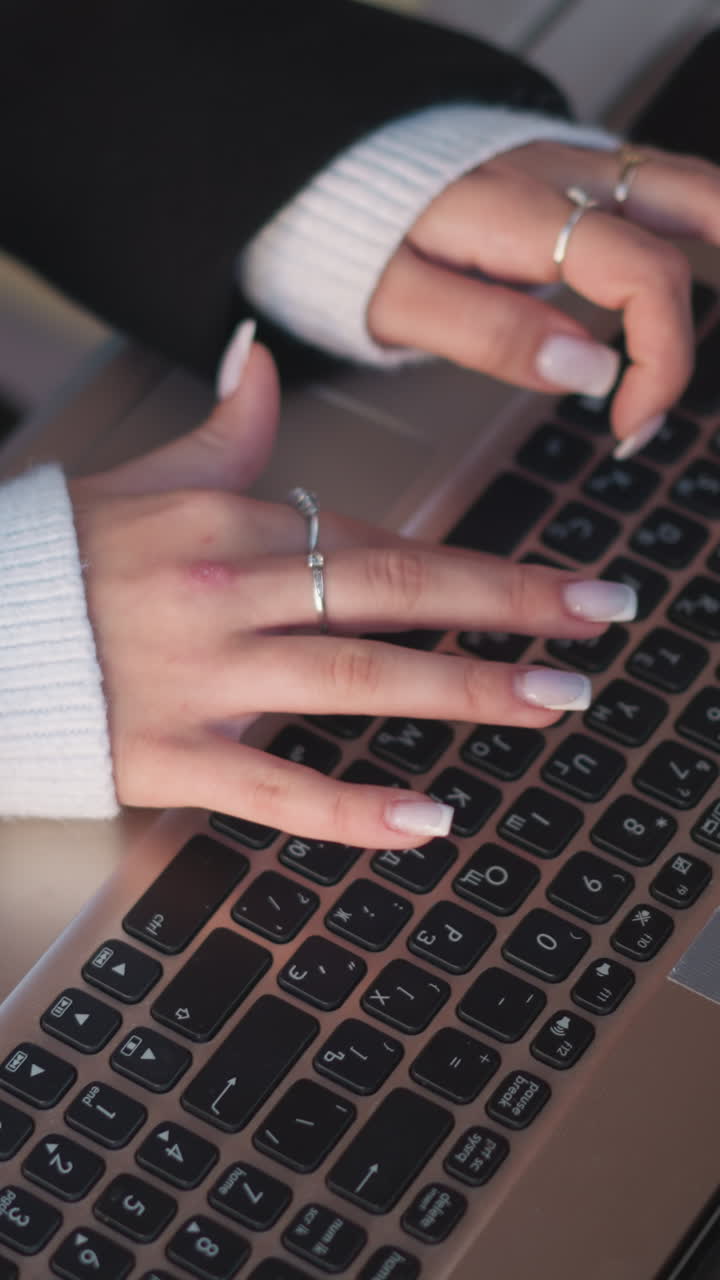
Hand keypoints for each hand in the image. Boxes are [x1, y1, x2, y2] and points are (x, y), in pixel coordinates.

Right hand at [70, 334, 635, 845]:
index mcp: (229, 518)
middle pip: (392, 591)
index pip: (379, 539)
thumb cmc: (58, 556)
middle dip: (508, 606)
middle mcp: (226, 587)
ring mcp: (198, 674)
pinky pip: (274, 787)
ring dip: (466, 690)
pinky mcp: (165, 753)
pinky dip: (354, 810)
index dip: (479, 563)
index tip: (560, 582)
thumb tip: (258, 359)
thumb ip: (223, 430)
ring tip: (554, 702)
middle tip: (598, 622)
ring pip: (355, 681)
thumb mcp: (144, 477)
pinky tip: (429, 821)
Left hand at [368, 140, 716, 454]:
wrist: (341, 182)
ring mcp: (583, 168)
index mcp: (521, 212)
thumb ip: (492, 333)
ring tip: (714, 338)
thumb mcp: (402, 304)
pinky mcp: (587, 176)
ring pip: (694, 189)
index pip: (641, 272)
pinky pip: (668, 193)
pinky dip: (701, 238)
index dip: (658, 359)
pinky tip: (707, 280)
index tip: (627, 426)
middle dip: (705, 310)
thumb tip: (590, 369)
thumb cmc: (369, 247)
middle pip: (698, 207)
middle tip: (679, 391)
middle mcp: (568, 176)